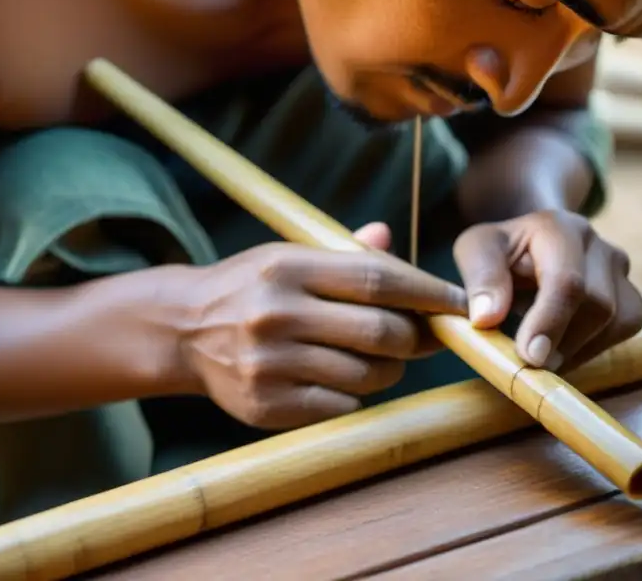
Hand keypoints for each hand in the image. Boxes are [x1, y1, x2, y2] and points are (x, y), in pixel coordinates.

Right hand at [179, 223, 466, 429]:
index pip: (377, 279)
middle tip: (424, 337)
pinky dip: (355, 396)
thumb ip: (342, 252)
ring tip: (382, 358)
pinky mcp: (264, 405)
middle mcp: (276, 313)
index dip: (428, 292)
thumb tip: (387, 235)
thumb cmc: (250, 287)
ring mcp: (269, 364)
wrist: (182, 330)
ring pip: (366, 375)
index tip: (458, 303)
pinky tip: (344, 379)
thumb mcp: (286, 255)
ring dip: (390, 369)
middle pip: (381, 332)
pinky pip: (340, 406)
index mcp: (287, 267)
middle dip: (416, 338)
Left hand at [453, 210, 641, 372]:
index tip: (530, 357)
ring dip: (575, 349)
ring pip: (617, 321)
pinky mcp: (631, 295)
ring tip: (538, 350)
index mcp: (557, 228)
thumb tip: (487, 317)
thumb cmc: (501, 251)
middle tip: (527, 364)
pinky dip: (591, 348)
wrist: (530, 246)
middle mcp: (597, 244)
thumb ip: (480, 277)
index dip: (550, 322)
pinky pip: (625, 330)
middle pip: (598, 305)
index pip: (566, 280)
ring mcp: (620, 269)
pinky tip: (560, 346)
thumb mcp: (476, 251)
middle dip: (562, 343)